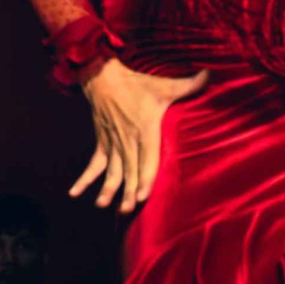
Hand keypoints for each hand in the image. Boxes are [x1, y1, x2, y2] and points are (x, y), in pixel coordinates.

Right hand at [74, 58, 208, 213]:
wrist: (103, 76)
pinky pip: (93, 165)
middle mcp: (127, 141)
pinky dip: (84, 180)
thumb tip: (210, 73)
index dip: (146, 179)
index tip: (143, 196)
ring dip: (107, 190)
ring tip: (103, 205)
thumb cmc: (136, 83)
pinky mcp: (101, 143)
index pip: (147, 160)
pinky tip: (74, 193)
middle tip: (126, 210)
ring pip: (111, 172)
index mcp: (145, 130)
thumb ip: (189, 84)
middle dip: (128, 192)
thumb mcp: (164, 85)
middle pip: (129, 171)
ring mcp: (112, 143)